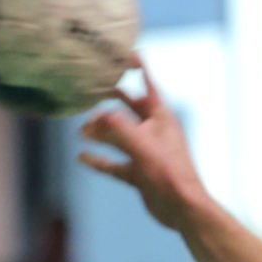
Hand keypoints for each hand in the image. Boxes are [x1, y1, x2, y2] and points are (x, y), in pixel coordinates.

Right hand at [77, 59, 209, 231]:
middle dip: (113, 101)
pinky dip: (99, 159)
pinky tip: (82, 156)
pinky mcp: (140, 173)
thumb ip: (116, 127)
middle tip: (95, 90)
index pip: (149, 85)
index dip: (140, 69)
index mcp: (162, 118)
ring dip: (101, 132)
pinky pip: (115, 163)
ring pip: (119, 136)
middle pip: (131, 109)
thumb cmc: (168, 172)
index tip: (130, 53)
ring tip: (80, 129)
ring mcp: (147, 153)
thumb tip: (94, 119)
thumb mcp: (140, 143)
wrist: (182, 208)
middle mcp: (154, 132)